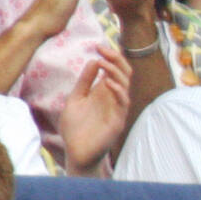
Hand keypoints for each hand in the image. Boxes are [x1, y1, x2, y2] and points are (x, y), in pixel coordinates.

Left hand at [59, 44, 130, 174]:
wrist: (76, 153)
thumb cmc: (75, 129)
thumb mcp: (75, 99)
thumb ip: (84, 82)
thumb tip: (94, 61)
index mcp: (104, 91)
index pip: (114, 68)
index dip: (110, 56)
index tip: (97, 46)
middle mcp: (113, 98)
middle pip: (123, 72)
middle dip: (115, 58)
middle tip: (103, 50)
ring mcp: (117, 109)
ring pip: (125, 84)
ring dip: (115, 71)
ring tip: (102, 63)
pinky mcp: (118, 121)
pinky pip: (123, 103)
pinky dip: (118, 91)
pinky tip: (108, 83)